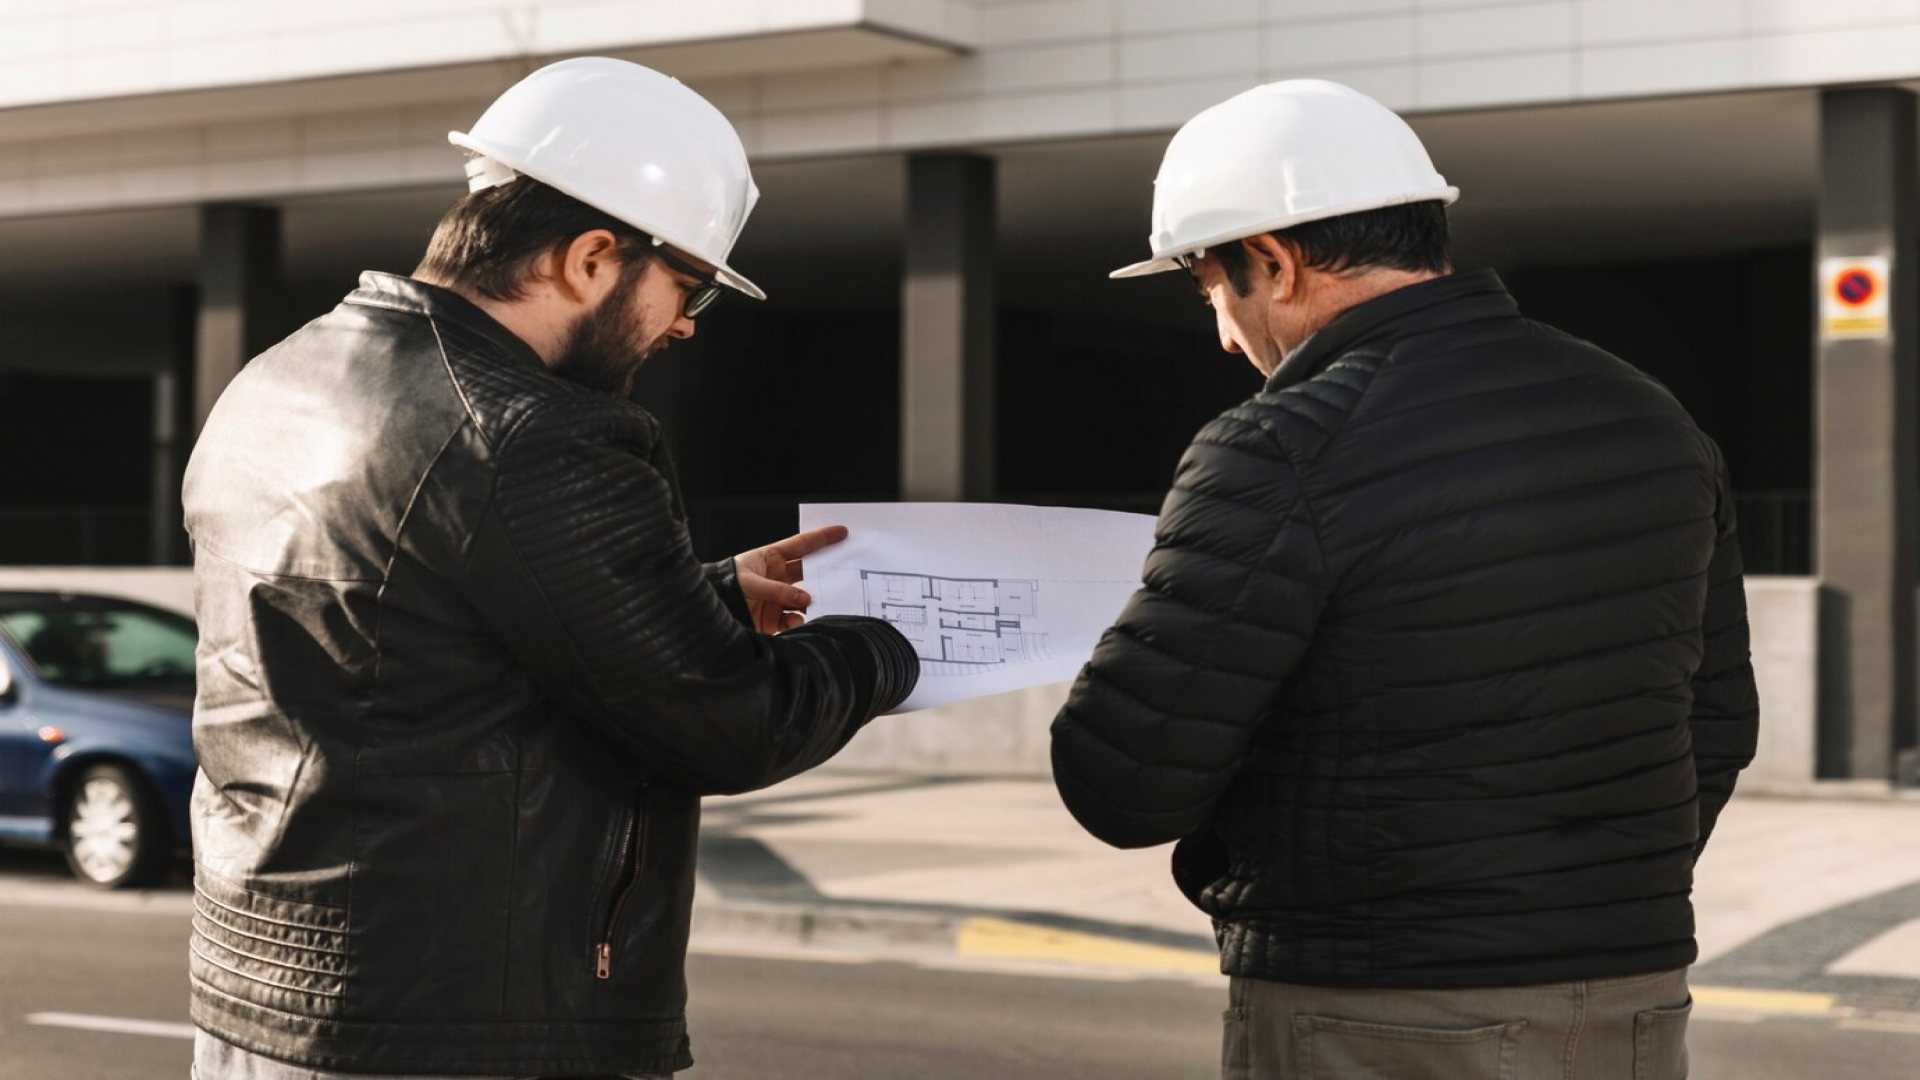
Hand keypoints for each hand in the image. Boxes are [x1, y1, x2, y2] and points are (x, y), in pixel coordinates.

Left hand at [733, 524, 847, 633]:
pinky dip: (798, 619)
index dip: (821, 538)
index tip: (842, 532)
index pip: (801, 545)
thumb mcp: (749, 582)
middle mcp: (777, 577)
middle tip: (843, 569)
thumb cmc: (724, 587)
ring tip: (818, 601)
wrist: (709, 614)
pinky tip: (795, 619)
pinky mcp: (774, 618)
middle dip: (824, 570)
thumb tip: (804, 598)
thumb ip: (777, 590)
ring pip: (804, 597)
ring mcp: (777, 597)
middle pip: (808, 570)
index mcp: (771, 559)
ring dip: (812, 599)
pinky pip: (794, 617)